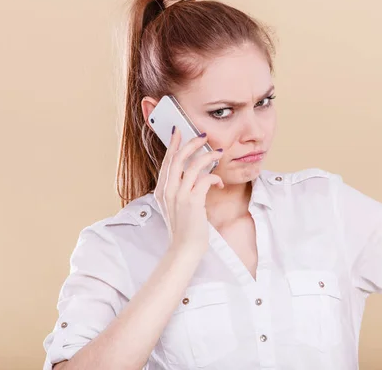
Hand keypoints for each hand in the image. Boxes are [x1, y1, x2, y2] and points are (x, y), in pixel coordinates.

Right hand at [154, 128, 223, 253]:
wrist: (184, 249)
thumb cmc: (183, 229)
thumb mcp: (176, 206)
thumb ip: (179, 190)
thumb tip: (192, 176)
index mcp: (162, 190)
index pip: (166, 161)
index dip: (173, 144)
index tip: (179, 131)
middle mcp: (168, 191)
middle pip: (177, 158)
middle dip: (191, 143)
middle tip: (203, 136)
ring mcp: (179, 196)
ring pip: (193, 166)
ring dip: (208, 157)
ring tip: (218, 153)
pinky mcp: (192, 202)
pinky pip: (205, 180)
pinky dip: (214, 178)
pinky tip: (219, 182)